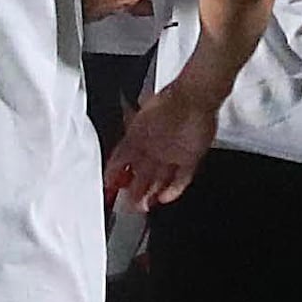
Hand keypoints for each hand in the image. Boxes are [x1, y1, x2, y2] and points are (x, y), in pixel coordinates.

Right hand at [107, 79, 223, 209]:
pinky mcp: (191, 158)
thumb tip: (117, 143)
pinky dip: (173, 190)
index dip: (113, 175)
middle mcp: (156, 148)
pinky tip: (164, 197)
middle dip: (134, 192)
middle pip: (143, 176)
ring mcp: (174, 154)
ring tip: (144, 205)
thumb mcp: (140, 119)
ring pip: (160, 180)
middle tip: (128, 205)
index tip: (107, 186)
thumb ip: (127, 132)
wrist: (194, 96)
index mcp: (139, 136)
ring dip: (151, 193)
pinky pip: (182, 179)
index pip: (121, 161)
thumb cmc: (169, 101)